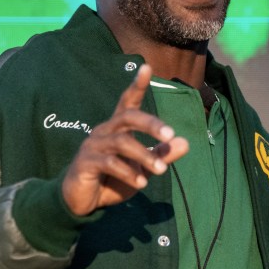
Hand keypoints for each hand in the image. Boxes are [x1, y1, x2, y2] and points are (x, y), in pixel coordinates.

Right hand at [62, 64, 188, 215]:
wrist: (83, 202)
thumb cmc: (113, 180)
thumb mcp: (143, 169)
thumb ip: (161, 155)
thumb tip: (186, 142)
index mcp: (118, 128)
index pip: (128, 101)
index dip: (137, 85)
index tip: (147, 67)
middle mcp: (105, 131)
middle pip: (128, 117)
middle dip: (151, 124)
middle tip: (170, 135)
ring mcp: (93, 145)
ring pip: (122, 142)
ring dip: (144, 156)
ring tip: (161, 171)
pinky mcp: (85, 162)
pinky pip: (109, 163)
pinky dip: (128, 172)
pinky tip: (141, 183)